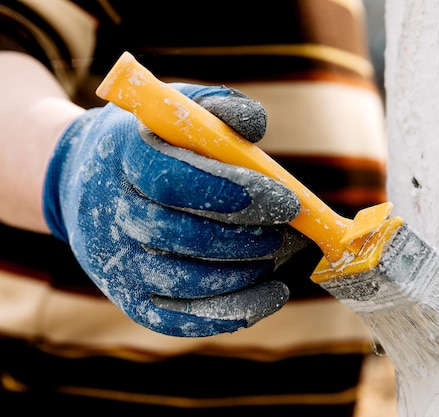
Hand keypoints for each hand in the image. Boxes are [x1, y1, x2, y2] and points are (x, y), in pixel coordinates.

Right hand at [43, 83, 308, 336]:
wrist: (90, 178)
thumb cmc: (154, 142)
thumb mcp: (180, 110)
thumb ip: (219, 108)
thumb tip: (255, 125)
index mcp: (121, 156)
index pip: (170, 179)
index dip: (230, 192)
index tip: (285, 199)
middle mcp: (109, 212)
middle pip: (179, 236)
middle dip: (244, 238)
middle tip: (284, 231)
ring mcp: (114, 261)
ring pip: (184, 282)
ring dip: (243, 273)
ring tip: (275, 253)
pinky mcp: (129, 298)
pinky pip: (180, 318)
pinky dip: (233, 312)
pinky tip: (273, 294)